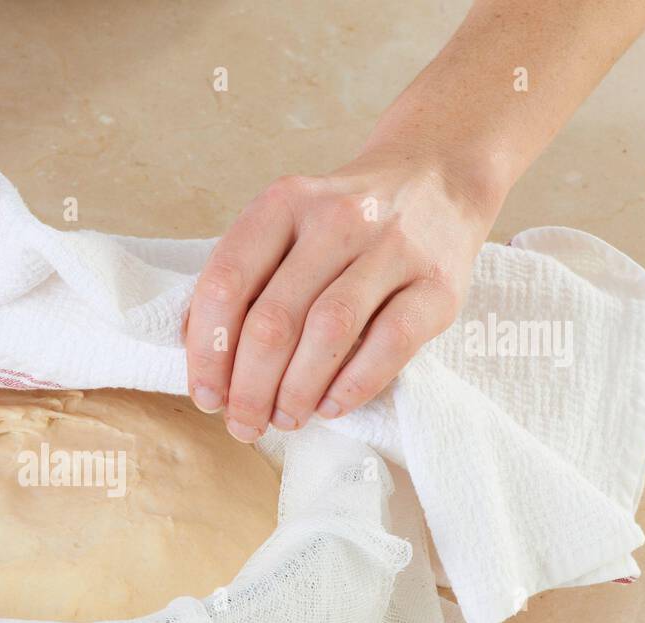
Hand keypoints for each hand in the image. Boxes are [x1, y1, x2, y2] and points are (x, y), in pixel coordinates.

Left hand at [184, 152, 497, 439]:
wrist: (439, 176)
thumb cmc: (344, 224)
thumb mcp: (287, 227)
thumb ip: (246, 280)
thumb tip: (205, 361)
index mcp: (284, 203)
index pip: (225, 283)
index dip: (207, 351)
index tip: (207, 396)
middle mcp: (336, 219)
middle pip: (273, 319)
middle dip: (248, 387)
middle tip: (244, 424)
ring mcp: (392, 248)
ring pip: (328, 331)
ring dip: (296, 391)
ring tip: (284, 419)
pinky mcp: (438, 284)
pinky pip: (391, 343)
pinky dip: (353, 384)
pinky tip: (332, 406)